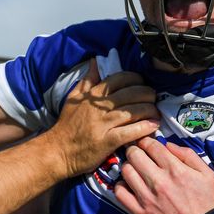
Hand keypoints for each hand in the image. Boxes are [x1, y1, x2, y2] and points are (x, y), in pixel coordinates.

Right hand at [47, 59, 159, 177]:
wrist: (57, 151)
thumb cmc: (67, 125)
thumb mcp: (73, 98)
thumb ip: (87, 80)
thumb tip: (95, 61)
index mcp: (93, 95)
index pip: (119, 79)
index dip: (136, 78)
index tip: (143, 83)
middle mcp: (99, 107)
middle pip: (131, 93)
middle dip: (147, 93)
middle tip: (154, 97)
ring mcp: (104, 124)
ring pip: (133, 111)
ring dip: (150, 110)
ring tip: (156, 112)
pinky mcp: (107, 142)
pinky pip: (130, 132)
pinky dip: (144, 128)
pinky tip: (153, 126)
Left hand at [115, 137, 213, 213]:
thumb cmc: (204, 203)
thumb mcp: (207, 174)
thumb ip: (189, 155)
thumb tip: (169, 145)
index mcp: (175, 170)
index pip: (151, 145)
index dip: (147, 140)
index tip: (146, 143)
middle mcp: (159, 181)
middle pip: (134, 154)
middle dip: (135, 149)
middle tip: (138, 152)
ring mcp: (147, 197)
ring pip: (126, 171)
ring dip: (128, 166)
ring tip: (134, 168)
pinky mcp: (140, 211)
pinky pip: (120, 193)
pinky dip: (121, 186)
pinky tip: (129, 185)